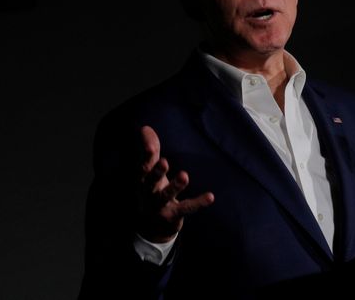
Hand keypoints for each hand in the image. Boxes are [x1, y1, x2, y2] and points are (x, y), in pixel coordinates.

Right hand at [136, 125, 214, 242]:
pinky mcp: (173, 215)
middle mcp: (149, 193)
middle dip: (157, 172)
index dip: (146, 157)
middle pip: (151, 182)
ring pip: (167, 195)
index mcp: (143, 181)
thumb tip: (145, 127)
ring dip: (175, 186)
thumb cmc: (151, 190)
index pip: (143, 167)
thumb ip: (151, 150)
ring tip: (184, 175)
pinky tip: (211, 197)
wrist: (150, 227)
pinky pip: (186, 208)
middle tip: (164, 162)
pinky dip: (198, 203)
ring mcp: (160, 206)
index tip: (150, 147)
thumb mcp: (149, 171)